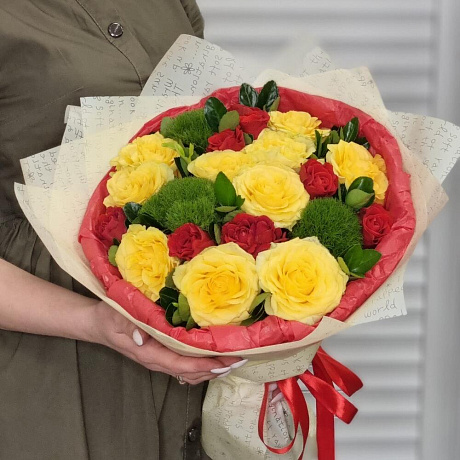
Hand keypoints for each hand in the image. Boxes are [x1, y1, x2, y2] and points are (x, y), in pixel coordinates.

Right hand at [90, 301, 245, 384]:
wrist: (99, 324)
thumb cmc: (108, 318)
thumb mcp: (115, 316)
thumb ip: (127, 325)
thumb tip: (142, 337)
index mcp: (149, 353)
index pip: (180, 364)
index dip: (202, 365)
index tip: (223, 363)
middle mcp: (158, 360)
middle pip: (191, 371)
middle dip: (216, 368)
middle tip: (240, 359)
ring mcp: (161, 359)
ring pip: (191, 371)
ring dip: (213, 368)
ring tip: (234, 360)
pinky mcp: (163, 354)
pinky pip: (186, 364)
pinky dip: (203, 364)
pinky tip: (215, 357)